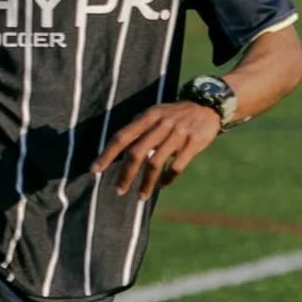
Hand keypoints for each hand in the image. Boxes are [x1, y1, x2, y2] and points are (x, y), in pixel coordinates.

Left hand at [92, 101, 220, 201]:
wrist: (207, 105)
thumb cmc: (174, 115)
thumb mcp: (155, 114)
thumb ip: (138, 130)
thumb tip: (116, 151)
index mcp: (148, 116)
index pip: (122, 136)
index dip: (107, 154)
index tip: (94, 170)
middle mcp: (161, 124)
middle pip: (137, 152)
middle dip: (125, 174)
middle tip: (118, 190)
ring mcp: (178, 133)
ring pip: (156, 163)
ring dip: (146, 183)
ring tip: (140, 196)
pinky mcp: (193, 142)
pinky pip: (177, 166)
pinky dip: (167, 179)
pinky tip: (162, 185)